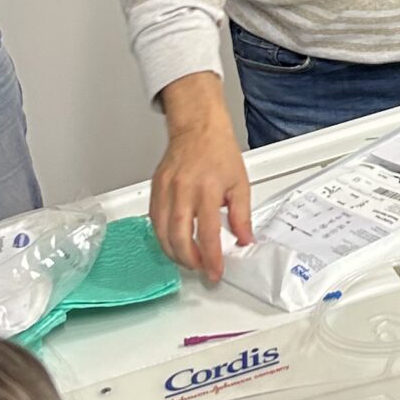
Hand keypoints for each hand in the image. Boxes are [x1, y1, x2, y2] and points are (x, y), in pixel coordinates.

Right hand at [150, 74, 252, 282]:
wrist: (198, 128)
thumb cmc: (219, 152)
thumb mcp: (240, 183)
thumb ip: (242, 216)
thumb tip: (244, 239)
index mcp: (207, 189)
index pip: (207, 234)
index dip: (211, 258)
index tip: (215, 271)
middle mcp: (183, 190)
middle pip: (179, 237)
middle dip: (189, 260)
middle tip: (200, 268)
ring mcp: (166, 189)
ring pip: (162, 232)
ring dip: (173, 252)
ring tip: (187, 260)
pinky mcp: (155, 188)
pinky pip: (154, 220)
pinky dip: (162, 236)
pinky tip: (172, 242)